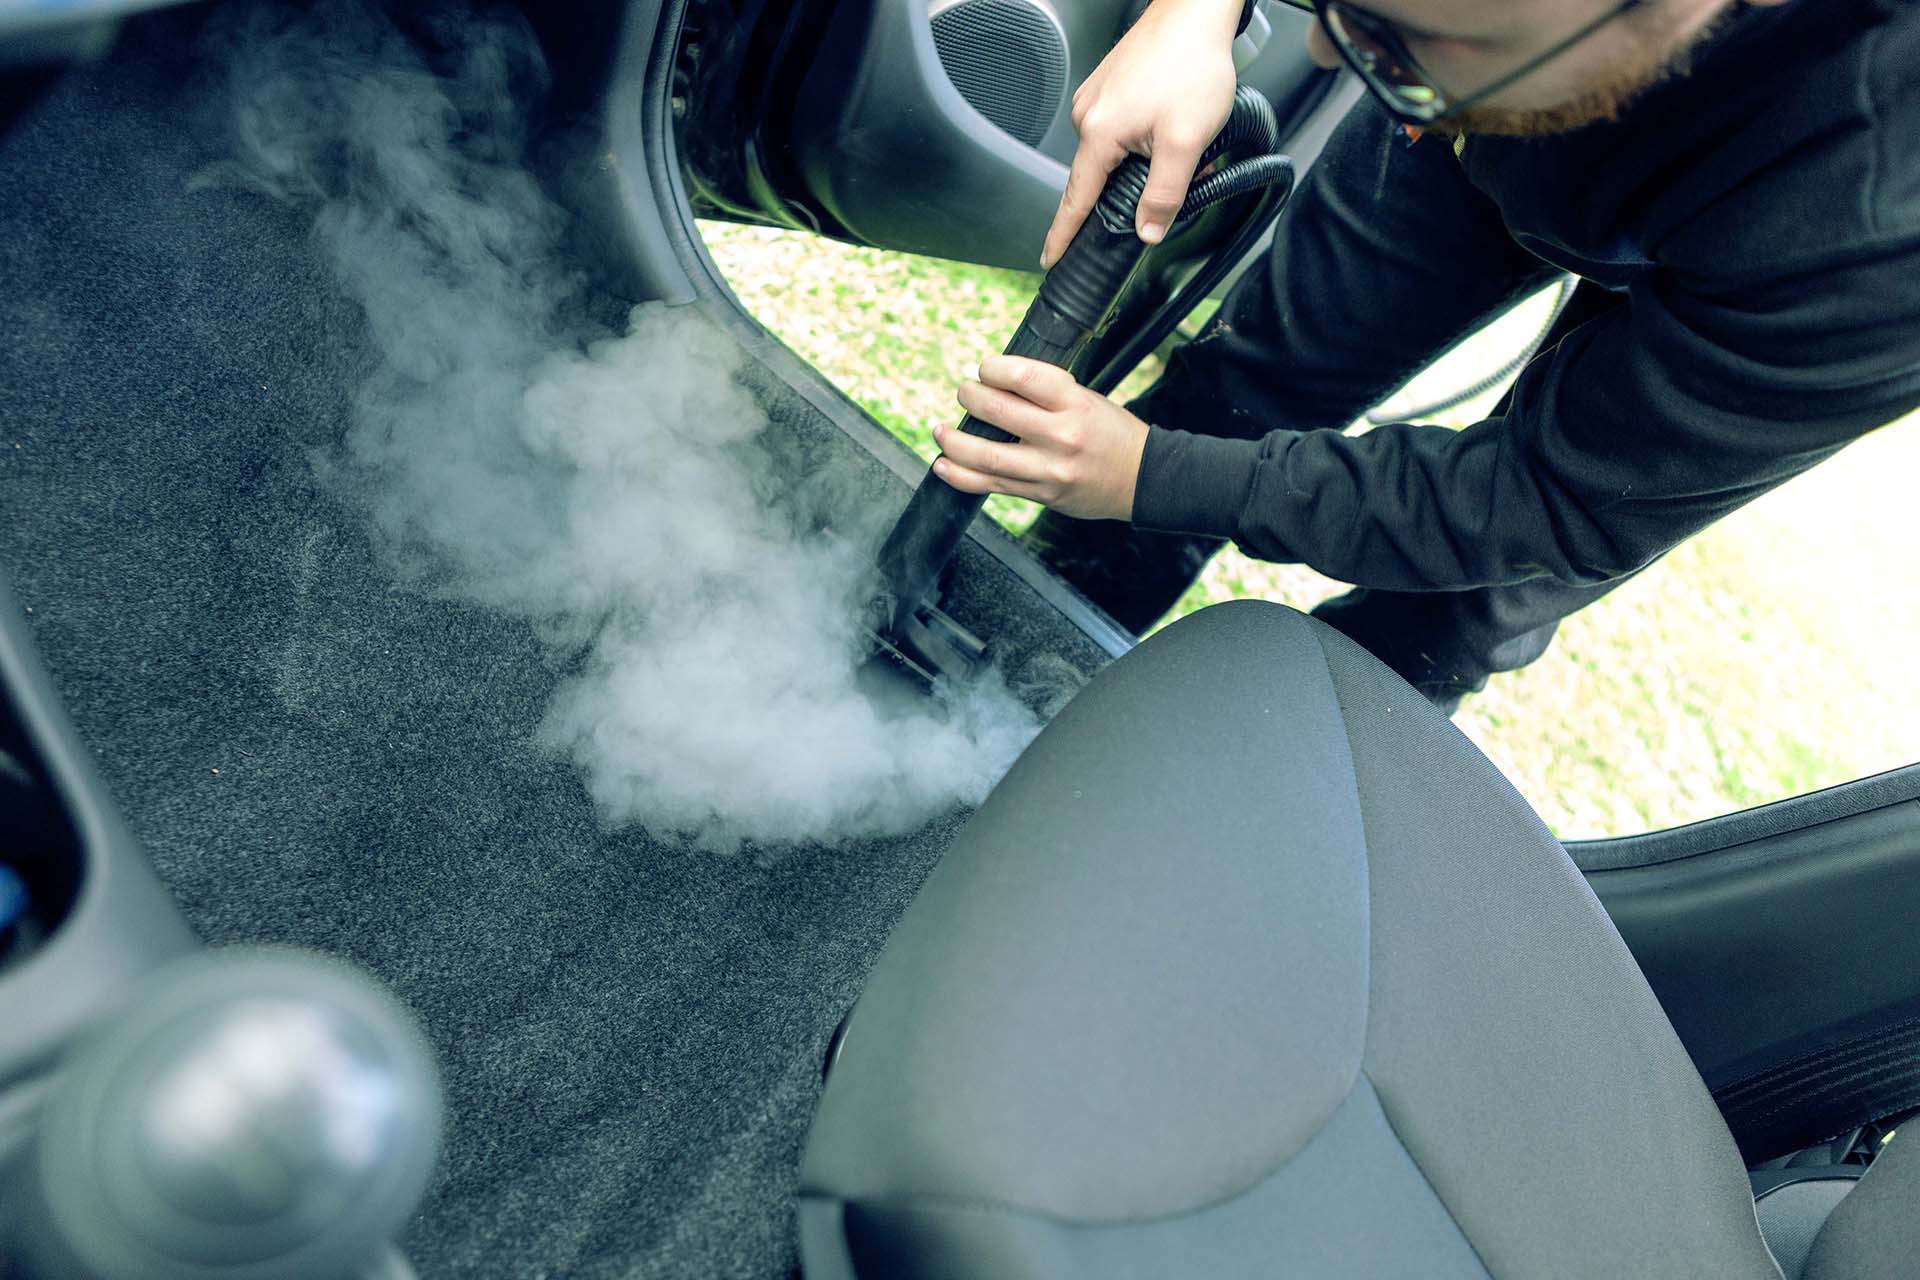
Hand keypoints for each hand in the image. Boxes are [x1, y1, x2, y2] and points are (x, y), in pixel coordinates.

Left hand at [935, 356, 1149, 521]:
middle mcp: (1061, 436)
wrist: (1142, 479)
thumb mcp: (1088, 399)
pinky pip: (990, 485)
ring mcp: (1049, 469)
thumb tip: (998, 382)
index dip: (994, 368)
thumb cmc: (1112, 434)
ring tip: (940, 430)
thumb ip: (1048, 392)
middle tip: (964, 392)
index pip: (1024, 377)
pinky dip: (960, 475)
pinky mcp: (1041, 493)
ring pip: (986, 455)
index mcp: (1075, 403)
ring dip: (954, 440)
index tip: (986, 368)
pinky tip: (943, 464)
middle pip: (998, 411)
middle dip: (970, 396)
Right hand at [1040, 0, 1240, 268]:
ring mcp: (1096, 99)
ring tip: (1177, 141)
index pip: (1076, 200)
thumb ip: (1165, 193)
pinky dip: (1140, 137)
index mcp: (1099, 134)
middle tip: (1167, 179)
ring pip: (1113, 152)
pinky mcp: (1109, 87)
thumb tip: (1148, 231)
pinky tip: (1168, 123)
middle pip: (1099, 177)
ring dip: (1141, 159)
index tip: (1050, 259)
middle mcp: (1088, 116)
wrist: (1194, 12)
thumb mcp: (1185, 141)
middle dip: (1128, 189)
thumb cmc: (1190, 64)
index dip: (1064, 235)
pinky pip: (1118, 128)